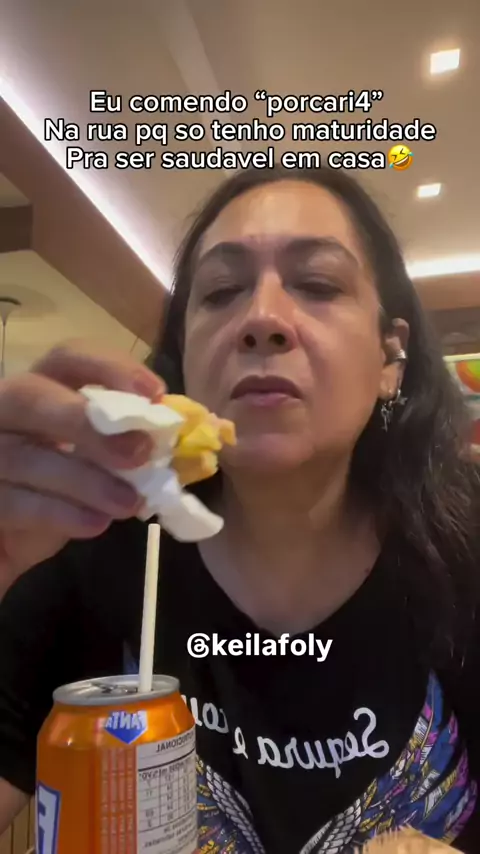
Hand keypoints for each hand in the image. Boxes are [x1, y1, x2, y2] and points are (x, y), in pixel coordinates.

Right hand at [0, 340, 164, 594]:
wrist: (6, 546)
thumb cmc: (56, 495)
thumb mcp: (95, 466)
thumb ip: (125, 447)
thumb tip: (178, 442)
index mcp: (38, 391)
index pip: (66, 358)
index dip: (110, 368)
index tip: (155, 393)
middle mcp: (2, 412)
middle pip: (31, 396)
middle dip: (87, 422)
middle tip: (139, 453)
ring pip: (25, 455)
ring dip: (85, 479)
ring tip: (128, 502)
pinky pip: (14, 501)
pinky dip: (60, 512)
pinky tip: (95, 524)